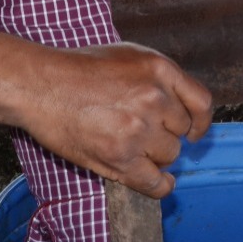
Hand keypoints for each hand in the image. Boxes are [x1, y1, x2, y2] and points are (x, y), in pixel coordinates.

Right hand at [14, 42, 213, 198]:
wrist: (41, 86)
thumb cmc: (78, 68)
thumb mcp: (129, 55)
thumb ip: (159, 78)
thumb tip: (181, 105)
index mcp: (159, 69)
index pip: (202, 102)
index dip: (199, 121)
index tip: (193, 130)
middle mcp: (154, 98)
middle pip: (181, 132)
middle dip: (166, 135)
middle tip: (142, 134)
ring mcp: (138, 129)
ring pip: (169, 156)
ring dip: (156, 156)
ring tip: (131, 147)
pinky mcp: (120, 158)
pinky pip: (155, 182)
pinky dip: (160, 186)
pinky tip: (159, 182)